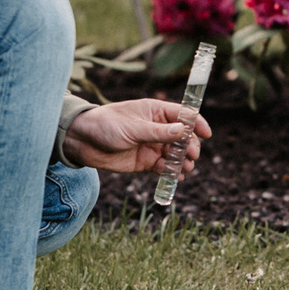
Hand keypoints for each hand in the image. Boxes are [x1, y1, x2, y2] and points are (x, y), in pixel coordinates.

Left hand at [62, 97, 211, 174]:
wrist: (82, 142)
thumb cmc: (106, 125)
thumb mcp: (133, 128)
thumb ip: (158, 132)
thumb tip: (183, 131)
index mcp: (156, 112)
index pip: (183, 115)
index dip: (197, 123)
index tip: (206, 134)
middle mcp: (157, 128)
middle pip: (183, 137)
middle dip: (190, 147)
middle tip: (191, 156)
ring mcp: (152, 146)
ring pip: (175, 154)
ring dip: (183, 161)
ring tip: (185, 169)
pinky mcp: (145, 162)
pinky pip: (164, 167)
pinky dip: (172, 172)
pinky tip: (176, 177)